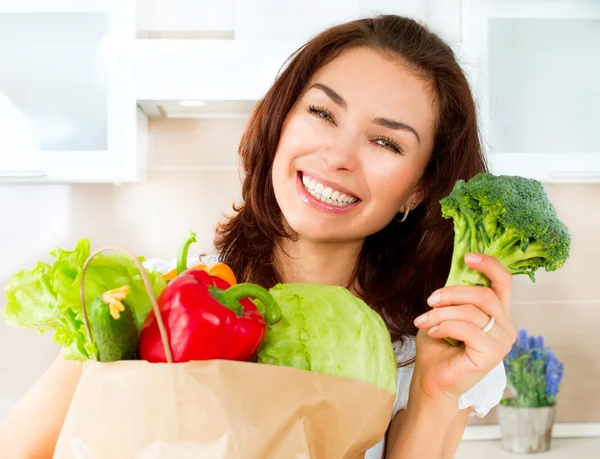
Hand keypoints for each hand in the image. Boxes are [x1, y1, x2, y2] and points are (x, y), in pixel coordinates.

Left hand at [410, 253, 516, 404]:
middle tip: (430, 301)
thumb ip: (454, 298)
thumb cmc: (438, 350)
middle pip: (484, 294)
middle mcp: (505, 325)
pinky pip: (467, 328)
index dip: (489, 265)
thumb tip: (453, 274)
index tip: (468, 257)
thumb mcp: (444, 314)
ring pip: (472, 310)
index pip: (504, 282)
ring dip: (441, 312)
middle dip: (451, 293)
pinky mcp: (492, 354)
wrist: (433, 383)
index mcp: (496, 313)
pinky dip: (444, 326)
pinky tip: (432, 333)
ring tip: (423, 320)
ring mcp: (502, 340)